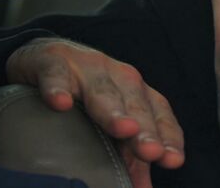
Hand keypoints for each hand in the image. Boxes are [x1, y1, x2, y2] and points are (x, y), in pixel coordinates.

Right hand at [5, 38, 184, 187]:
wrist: (46, 58)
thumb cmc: (86, 96)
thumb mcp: (110, 125)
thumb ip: (130, 159)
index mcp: (138, 93)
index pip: (159, 115)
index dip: (168, 136)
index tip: (173, 160)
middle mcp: (120, 78)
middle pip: (136, 106)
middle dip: (146, 129)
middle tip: (153, 152)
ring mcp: (88, 68)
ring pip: (102, 91)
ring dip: (113, 111)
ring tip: (124, 129)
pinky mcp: (53, 62)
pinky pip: (55, 75)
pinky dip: (57, 87)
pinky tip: (60, 103)